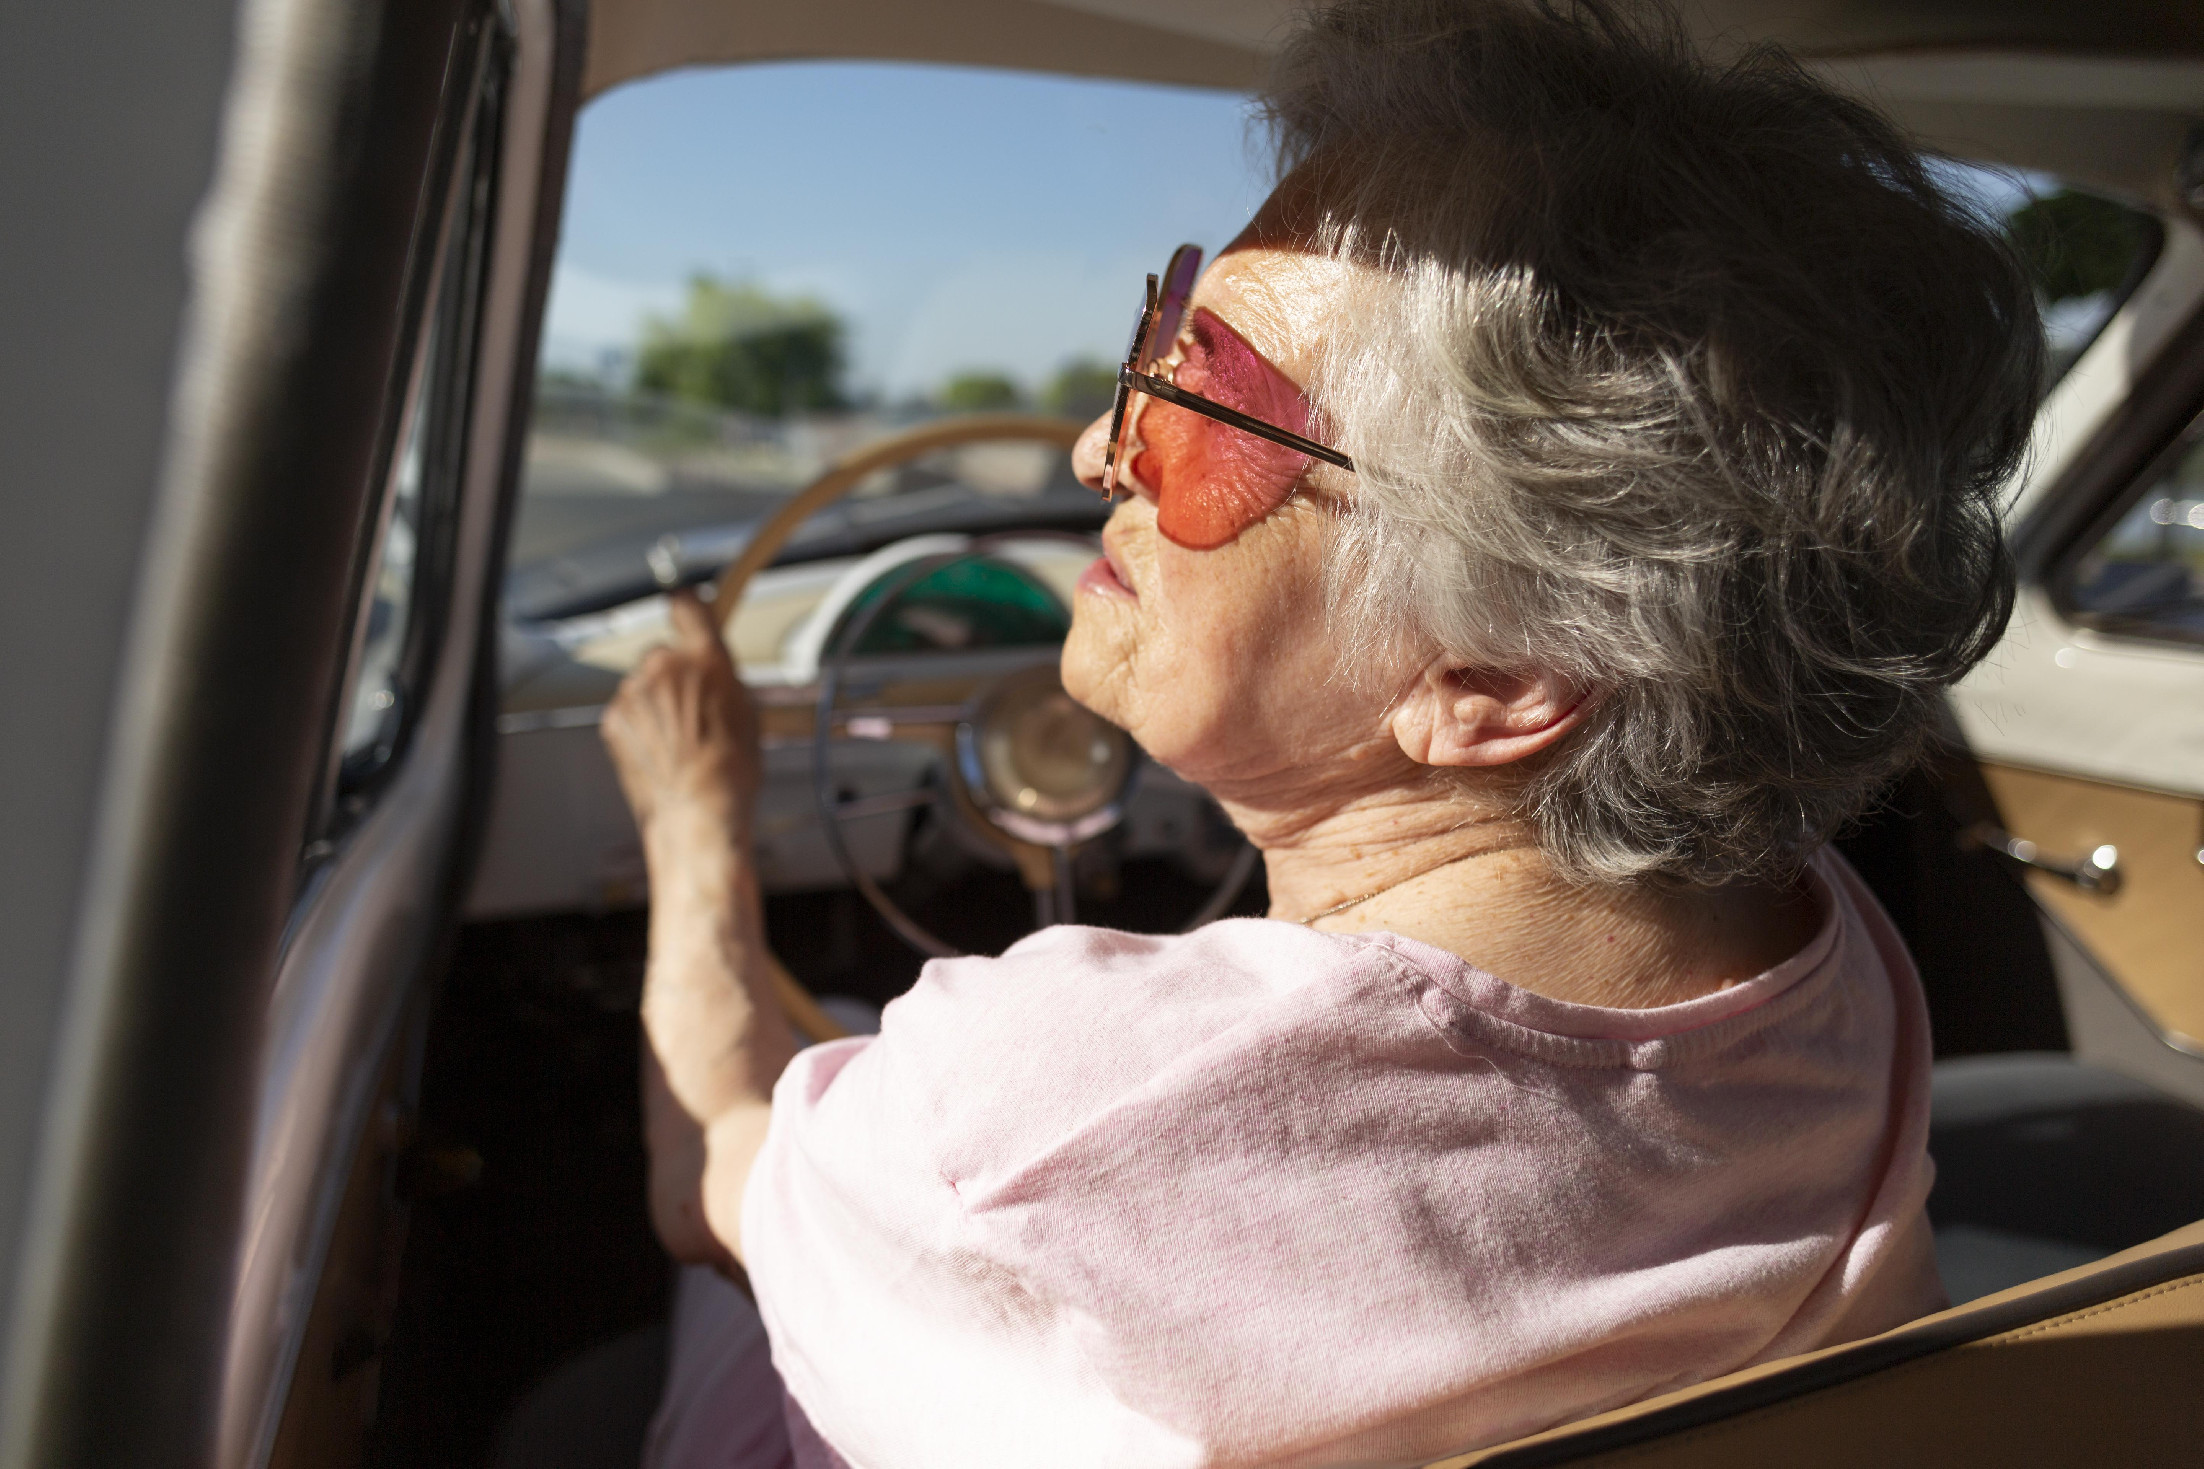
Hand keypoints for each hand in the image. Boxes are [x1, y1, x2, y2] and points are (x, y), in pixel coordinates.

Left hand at [601, 588, 761, 838]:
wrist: (697, 809)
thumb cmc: (731, 769)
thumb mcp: (748, 711)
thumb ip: (724, 678)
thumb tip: (715, 671)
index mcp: (704, 658)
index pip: (687, 605)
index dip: (688, 606)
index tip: (687, 608)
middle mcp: (663, 666)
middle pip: (662, 652)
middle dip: (674, 671)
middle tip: (692, 703)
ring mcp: (633, 693)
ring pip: (643, 683)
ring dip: (655, 700)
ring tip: (677, 737)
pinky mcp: (613, 719)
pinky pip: (627, 710)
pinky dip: (639, 724)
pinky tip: (660, 749)